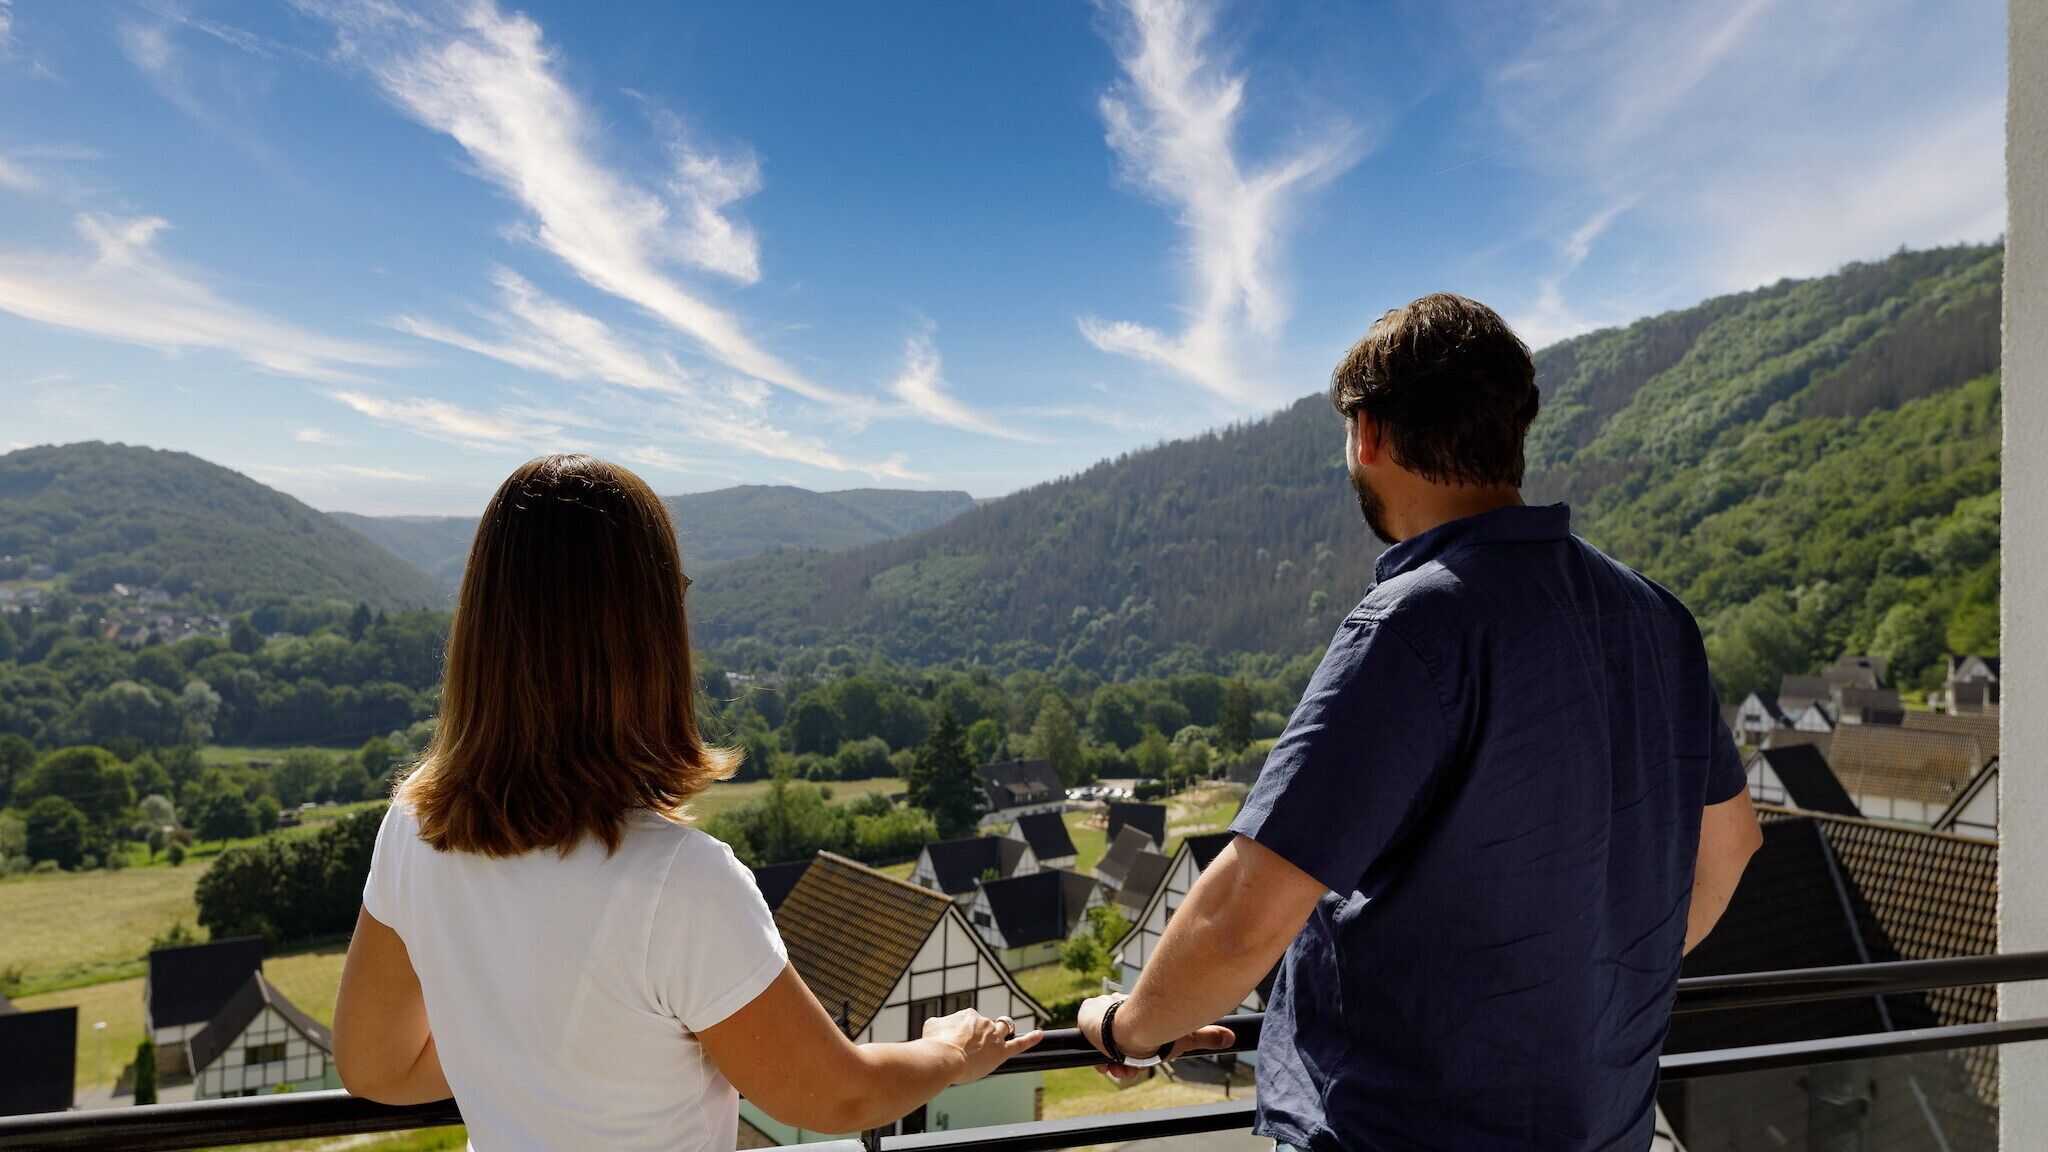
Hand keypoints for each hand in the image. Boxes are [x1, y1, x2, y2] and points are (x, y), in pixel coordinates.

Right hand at [922, 1009, 1042, 1084]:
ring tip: (993, 1043)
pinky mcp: (1001, 1052)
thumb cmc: (934, 1044)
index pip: (971, 1021)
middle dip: (982, 1034)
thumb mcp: (931, 1026)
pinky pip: (1019, 1044)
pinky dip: (1031, 1039)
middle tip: (971, 1047)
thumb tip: (939, 1025)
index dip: (965, 1033)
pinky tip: (1039, 1034)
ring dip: (1001, 1034)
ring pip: (1003, 1031)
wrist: (943, 1057)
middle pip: (988, 1026)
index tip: (956, 1042)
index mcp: (969, 1015)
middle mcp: (984, 1023)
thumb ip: (940, 1024)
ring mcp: (994, 1037)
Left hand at [1077, 994, 1234, 1083]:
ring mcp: (1101, 1015)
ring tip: (1116, 1067)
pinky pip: (1086, 1037)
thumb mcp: (1185, 1038)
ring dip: (1109, 1061)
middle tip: (1126, 1069)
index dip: (1132, 1058)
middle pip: (1115, 1044)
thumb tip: (1232, 1038)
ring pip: (1101, 1044)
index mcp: (1138, 1018)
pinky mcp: (1086, 1015)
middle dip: (1121, 1062)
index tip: (1135, 1067)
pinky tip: (1103, 1060)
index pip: (1130, 1039)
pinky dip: (1094, 1053)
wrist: (1135, 1026)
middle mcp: (1119, 1015)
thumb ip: (1207, 1037)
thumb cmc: (1161, 1031)